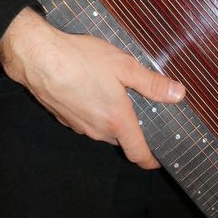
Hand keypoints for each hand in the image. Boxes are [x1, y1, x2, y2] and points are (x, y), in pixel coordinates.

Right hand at [0, 7, 184, 168]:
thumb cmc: (81, 59)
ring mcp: (79, 125)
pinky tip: (93, 87)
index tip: (160, 159)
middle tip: (142, 108)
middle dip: (132, 129)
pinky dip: (94, 110)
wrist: (39, 58)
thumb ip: (152, 83)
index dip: (151, 160)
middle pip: (121, 139)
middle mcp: (98, 129)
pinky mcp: (64, 117)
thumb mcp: (124, 66)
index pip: (138, 153)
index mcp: (116, 120)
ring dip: (112, 117)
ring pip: (103, 128)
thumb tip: (178, 94)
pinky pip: (87, 119)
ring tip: (116, 92)